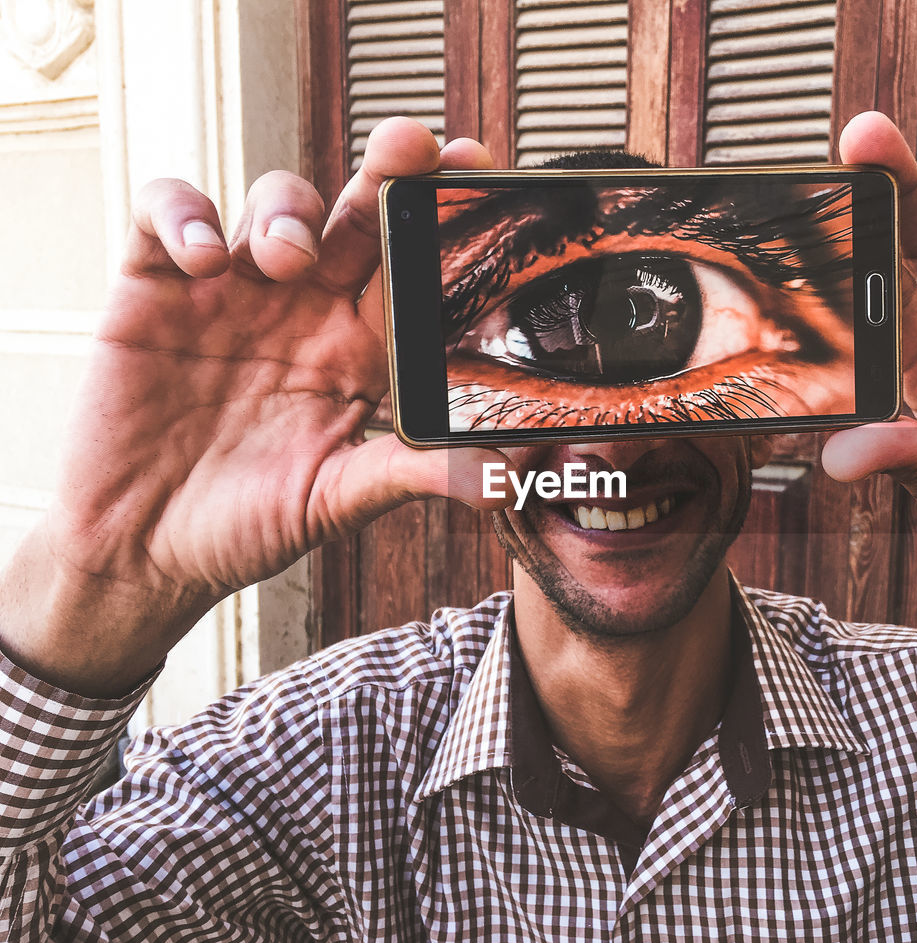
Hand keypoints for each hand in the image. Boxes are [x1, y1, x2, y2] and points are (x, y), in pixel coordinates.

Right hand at [0, 119, 510, 695]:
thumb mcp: (334, 500)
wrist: (143, 548)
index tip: (478, 177)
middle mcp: (306, 309)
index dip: (443, 222)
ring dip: (288, 212)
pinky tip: (204, 259)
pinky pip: (167, 215)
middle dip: (386, 175)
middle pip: (356, 218)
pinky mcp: (157, 286)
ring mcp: (234, 292)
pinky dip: (183, 217)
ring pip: (274, 204)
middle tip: (411, 145)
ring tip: (288, 258)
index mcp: (360, 351)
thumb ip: (409, 474)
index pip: (413, 272)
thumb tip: (498, 482)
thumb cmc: (247, 525)